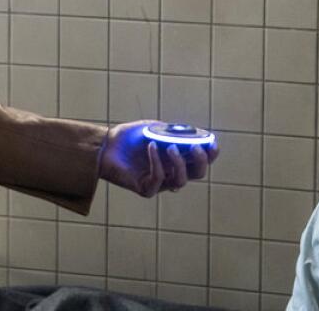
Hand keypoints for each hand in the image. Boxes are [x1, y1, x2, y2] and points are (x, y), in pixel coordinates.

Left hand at [98, 119, 218, 197]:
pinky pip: (158, 180)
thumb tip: (191, 133)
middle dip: (201, 161)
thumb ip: (173, 131)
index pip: (202, 160)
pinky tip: (151, 147)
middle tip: (195, 148)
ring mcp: (161, 182)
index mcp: (179, 157)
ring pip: (181, 181)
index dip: (211, 154)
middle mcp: (173, 172)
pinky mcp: (147, 189)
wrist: (106, 145)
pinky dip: (157, 162)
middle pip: (198, 174)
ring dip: (179, 163)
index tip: (212, 144)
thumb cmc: (130, 137)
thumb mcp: (155, 128)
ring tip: (170, 147)